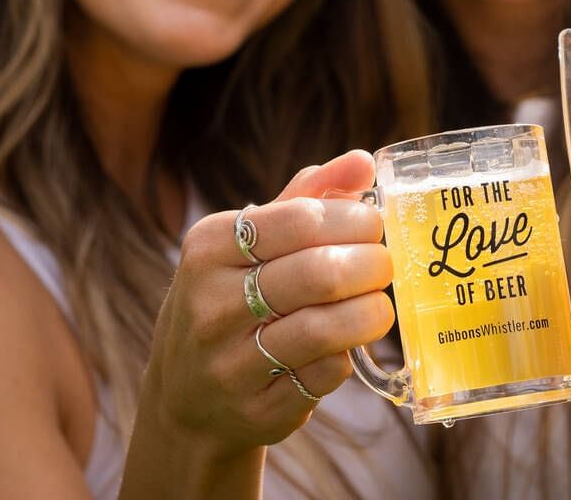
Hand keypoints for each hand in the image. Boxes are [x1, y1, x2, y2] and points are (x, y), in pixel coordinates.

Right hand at [142, 150, 393, 452]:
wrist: (186, 395)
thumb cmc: (232, 297)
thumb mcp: (251, 242)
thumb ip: (309, 196)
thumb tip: (363, 161)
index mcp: (208, 247)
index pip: (300, 219)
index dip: (353, 219)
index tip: (374, 225)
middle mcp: (209, 305)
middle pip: (320, 273)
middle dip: (372, 265)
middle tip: (385, 265)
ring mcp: (229, 363)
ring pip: (326, 329)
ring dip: (371, 313)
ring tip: (378, 304)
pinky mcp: (256, 410)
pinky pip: (325, 375)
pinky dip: (348, 356)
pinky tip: (345, 344)